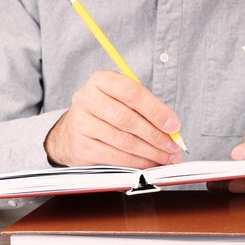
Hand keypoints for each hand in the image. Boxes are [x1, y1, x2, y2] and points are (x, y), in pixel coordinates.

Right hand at [44, 70, 182, 167]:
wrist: (70, 132)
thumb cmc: (104, 114)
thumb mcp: (121, 100)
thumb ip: (145, 109)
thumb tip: (172, 130)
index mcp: (102, 80)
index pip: (132, 93)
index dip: (156, 111)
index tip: (174, 126)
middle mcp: (88, 99)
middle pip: (128, 119)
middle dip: (156, 136)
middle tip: (173, 146)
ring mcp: (82, 123)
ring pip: (124, 140)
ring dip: (150, 152)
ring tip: (166, 157)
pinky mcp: (82, 146)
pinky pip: (115, 156)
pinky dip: (137, 162)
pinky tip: (149, 163)